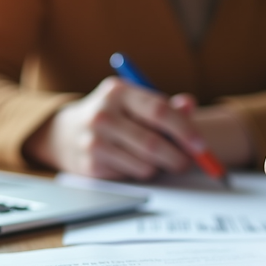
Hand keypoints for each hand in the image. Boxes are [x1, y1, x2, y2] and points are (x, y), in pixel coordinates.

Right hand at [23, 77, 206, 179]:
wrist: (65, 132)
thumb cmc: (114, 116)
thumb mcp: (135, 102)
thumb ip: (165, 105)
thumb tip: (188, 105)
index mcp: (118, 91)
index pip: (159, 111)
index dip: (184, 130)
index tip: (200, 145)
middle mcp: (102, 113)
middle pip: (152, 143)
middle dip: (177, 157)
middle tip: (188, 163)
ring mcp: (93, 140)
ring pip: (144, 163)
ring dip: (159, 166)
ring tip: (156, 159)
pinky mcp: (90, 164)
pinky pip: (131, 175)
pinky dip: (141, 172)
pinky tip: (132, 161)